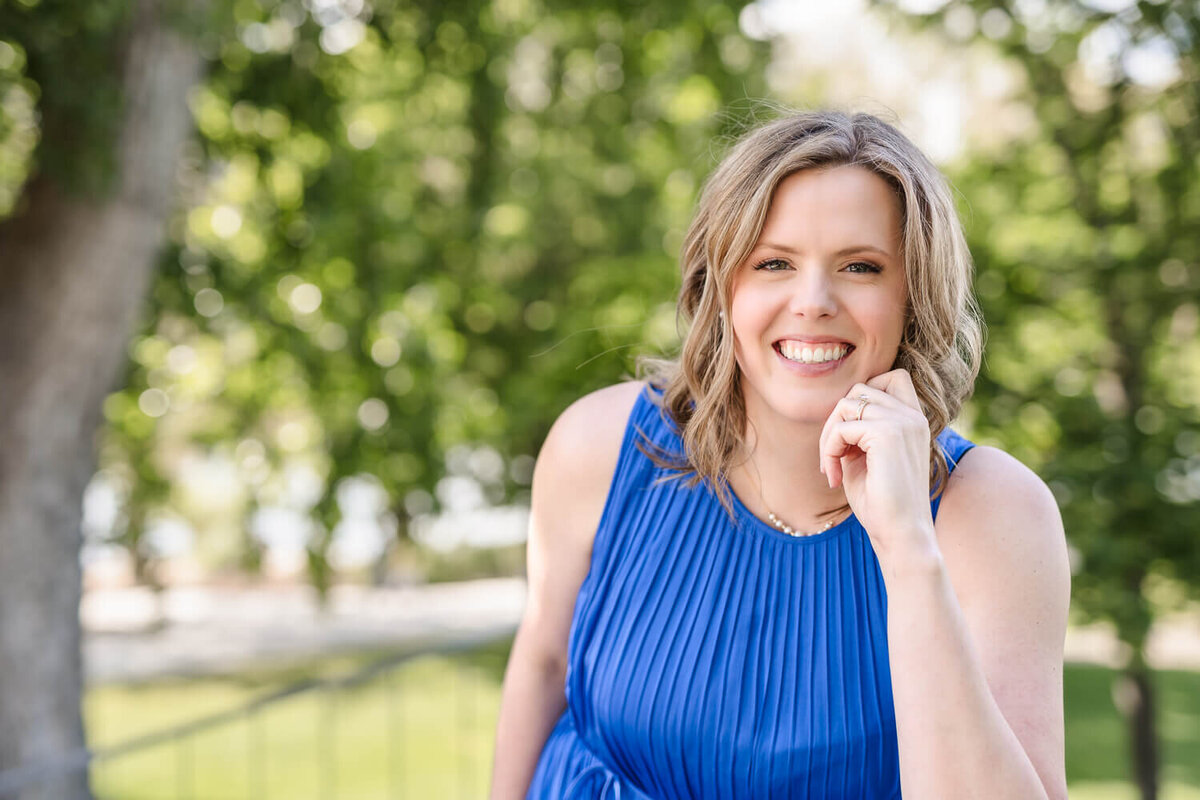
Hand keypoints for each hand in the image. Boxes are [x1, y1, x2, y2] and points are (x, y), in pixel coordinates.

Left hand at [818, 369, 936, 563]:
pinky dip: (829, 450)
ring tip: (831, 467)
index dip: (862, 395)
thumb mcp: (865, 457)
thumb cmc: (881, 503)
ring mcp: (903, 422)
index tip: (848, 437)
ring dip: (829, 436)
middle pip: (860, 388)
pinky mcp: (888, 433)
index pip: (891, 377)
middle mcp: (913, 416)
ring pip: (847, 404)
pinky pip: (842, 427)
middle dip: (836, 419)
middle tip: (832, 456)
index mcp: (914, 420)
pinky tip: (835, 476)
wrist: (900, 535)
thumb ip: (856, 429)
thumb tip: (835, 409)